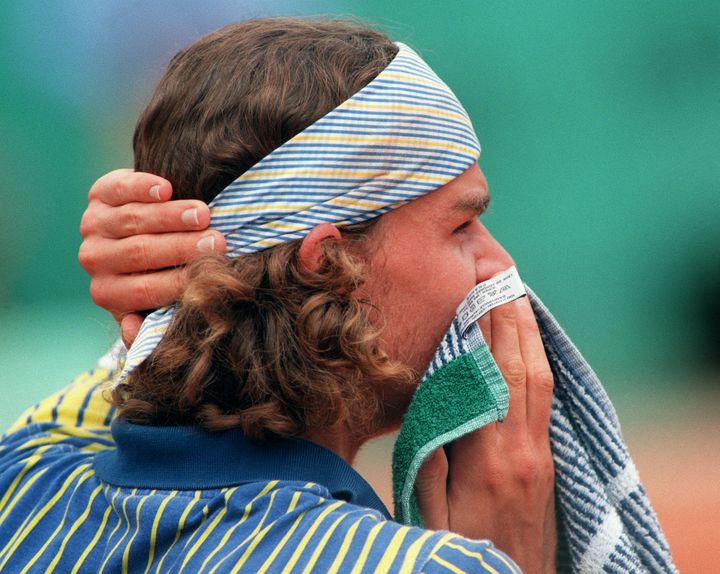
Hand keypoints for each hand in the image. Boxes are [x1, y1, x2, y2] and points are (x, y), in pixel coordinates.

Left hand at [78, 169, 225, 345]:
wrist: (142, 235)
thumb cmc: (159, 276)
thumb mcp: (155, 306)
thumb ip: (152, 323)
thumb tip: (135, 331)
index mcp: (109, 293)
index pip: (146, 290)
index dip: (181, 280)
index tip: (213, 271)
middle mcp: (95, 260)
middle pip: (140, 252)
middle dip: (182, 246)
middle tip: (217, 241)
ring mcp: (93, 225)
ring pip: (133, 220)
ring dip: (171, 216)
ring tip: (203, 214)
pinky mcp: (98, 195)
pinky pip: (118, 189)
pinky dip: (142, 188)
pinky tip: (166, 189)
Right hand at [415, 297, 555, 573]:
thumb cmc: (465, 553)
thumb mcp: (430, 519)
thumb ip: (429, 467)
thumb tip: (433, 407)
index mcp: (486, 462)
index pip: (486, 381)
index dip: (481, 334)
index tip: (473, 293)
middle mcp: (520, 450)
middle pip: (519, 368)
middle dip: (509, 316)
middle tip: (498, 273)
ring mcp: (539, 454)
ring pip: (539, 379)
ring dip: (528, 332)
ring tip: (515, 292)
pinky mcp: (546, 460)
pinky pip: (545, 397)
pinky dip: (537, 359)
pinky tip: (529, 340)